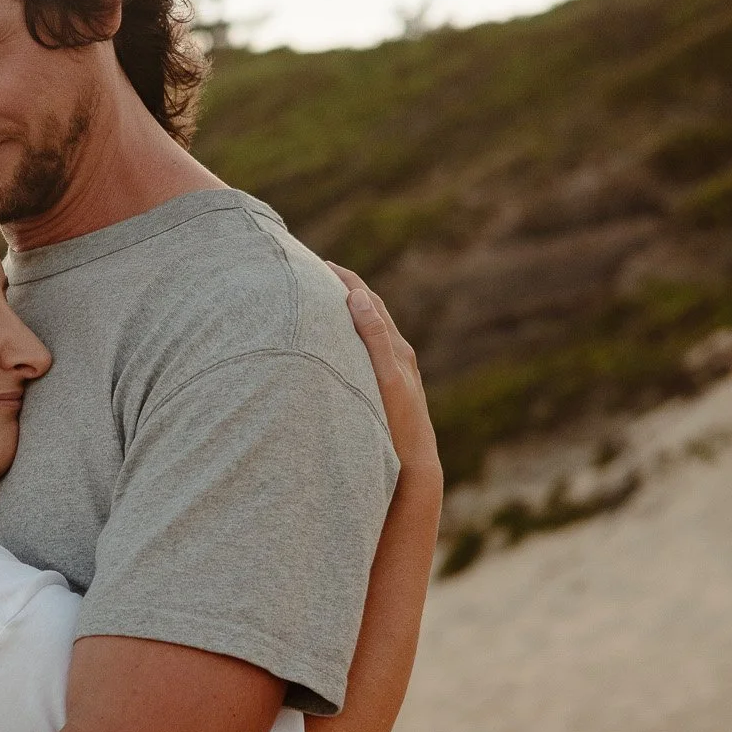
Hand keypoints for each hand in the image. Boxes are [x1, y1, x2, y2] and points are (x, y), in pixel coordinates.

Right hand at [329, 264, 442, 492]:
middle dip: (344, 288)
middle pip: (369, 310)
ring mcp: (395, 371)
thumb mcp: (385, 379)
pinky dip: (352, 336)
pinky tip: (341, 345)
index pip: (367, 300)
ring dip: (348, 311)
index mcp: (396, 348)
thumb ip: (374, 338)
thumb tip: (357, 296)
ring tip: (324, 301)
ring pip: (370, 330)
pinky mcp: (390, 388)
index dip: (345, 279)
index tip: (319, 262)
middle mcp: (398, 355)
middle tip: (316, 273)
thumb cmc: (397, 427)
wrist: (414, 469)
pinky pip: (369, 351)